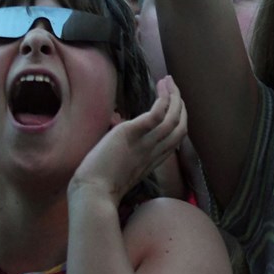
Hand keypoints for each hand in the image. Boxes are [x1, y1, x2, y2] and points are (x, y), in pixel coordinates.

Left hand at [69, 75, 187, 206]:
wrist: (92, 193)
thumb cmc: (99, 186)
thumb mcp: (121, 169)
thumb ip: (127, 153)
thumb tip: (117, 136)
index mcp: (153, 161)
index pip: (176, 138)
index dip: (179, 119)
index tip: (174, 105)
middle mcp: (154, 152)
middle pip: (180, 127)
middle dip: (180, 104)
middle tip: (174, 87)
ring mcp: (145, 143)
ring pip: (172, 118)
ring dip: (174, 96)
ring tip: (169, 80)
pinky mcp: (132, 134)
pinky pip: (156, 115)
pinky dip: (163, 100)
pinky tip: (162, 88)